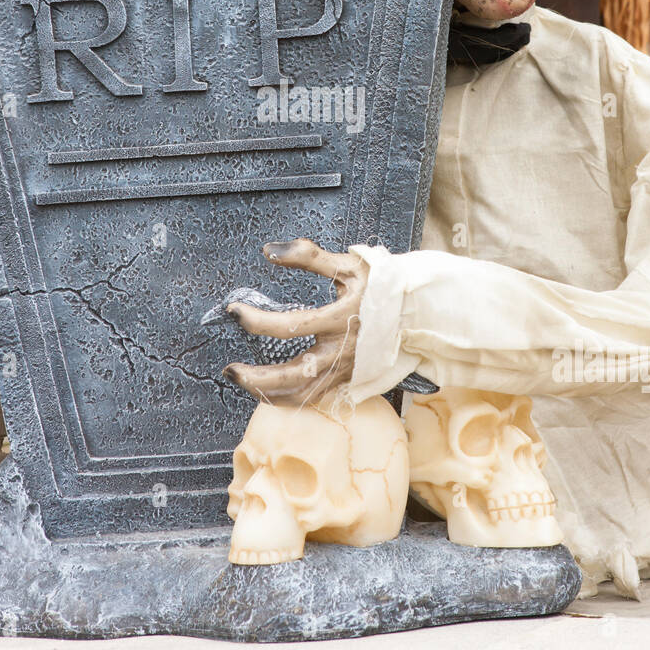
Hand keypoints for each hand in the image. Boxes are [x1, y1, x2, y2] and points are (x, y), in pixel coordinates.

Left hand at [224, 238, 368, 405]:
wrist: (419, 311)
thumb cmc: (384, 284)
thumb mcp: (349, 264)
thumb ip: (308, 255)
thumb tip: (269, 251)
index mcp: (340, 318)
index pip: (289, 326)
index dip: (257, 321)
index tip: (235, 312)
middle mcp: (342, 350)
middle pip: (293, 375)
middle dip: (256, 377)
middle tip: (230, 370)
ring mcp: (346, 369)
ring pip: (304, 394)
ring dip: (270, 394)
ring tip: (244, 383)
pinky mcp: (350, 380)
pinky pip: (316, 397)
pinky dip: (291, 399)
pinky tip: (272, 392)